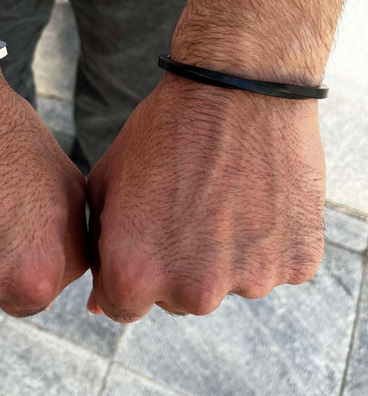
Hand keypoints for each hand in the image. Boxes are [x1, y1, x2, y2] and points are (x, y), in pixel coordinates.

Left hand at [86, 72, 324, 321]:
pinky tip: (258, 196)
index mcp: (136, 275)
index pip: (124, 307)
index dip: (130, 270)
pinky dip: (268, 240)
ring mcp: (250, 280)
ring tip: (225, 196)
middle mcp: (193, 291)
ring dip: (226, 254)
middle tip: (189, 207)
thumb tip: (102, 306)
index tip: (146, 235)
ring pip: (230, 283)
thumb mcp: (108, 184)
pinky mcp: (296, 262)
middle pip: (179, 299)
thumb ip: (99, 250)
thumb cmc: (163, 132)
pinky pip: (275, 265)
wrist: (236, 88)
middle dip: (177, 265)